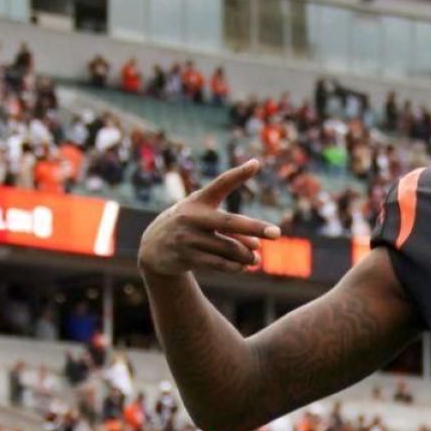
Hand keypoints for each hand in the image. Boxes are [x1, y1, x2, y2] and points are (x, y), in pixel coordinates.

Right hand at [137, 160, 283, 281]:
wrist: (153, 246)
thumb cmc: (188, 226)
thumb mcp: (203, 215)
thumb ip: (232, 225)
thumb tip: (257, 245)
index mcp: (199, 200)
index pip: (221, 183)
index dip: (238, 173)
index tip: (256, 163)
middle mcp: (192, 216)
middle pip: (230, 222)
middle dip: (255, 227)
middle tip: (277, 233)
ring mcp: (187, 237)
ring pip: (228, 248)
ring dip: (247, 256)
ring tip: (255, 259)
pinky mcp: (185, 257)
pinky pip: (219, 264)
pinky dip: (235, 267)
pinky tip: (242, 267)